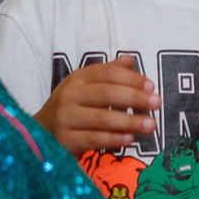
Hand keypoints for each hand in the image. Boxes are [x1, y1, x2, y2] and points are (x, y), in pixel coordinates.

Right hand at [34, 54, 155, 155]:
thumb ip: (107, 74)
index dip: (130, 78)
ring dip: (130, 121)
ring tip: (151, 124)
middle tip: (157, 103)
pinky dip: (114, 138)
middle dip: (135, 98)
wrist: (41, 134)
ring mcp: (66, 118)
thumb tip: (130, 59)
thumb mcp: (85, 87)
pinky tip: (131, 138)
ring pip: (102, 117)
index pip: (106, 74)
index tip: (151, 86)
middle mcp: (69, 95)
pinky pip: (95, 138)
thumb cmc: (71, 108)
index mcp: (77, 79)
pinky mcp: (66, 139)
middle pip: (107, 93)